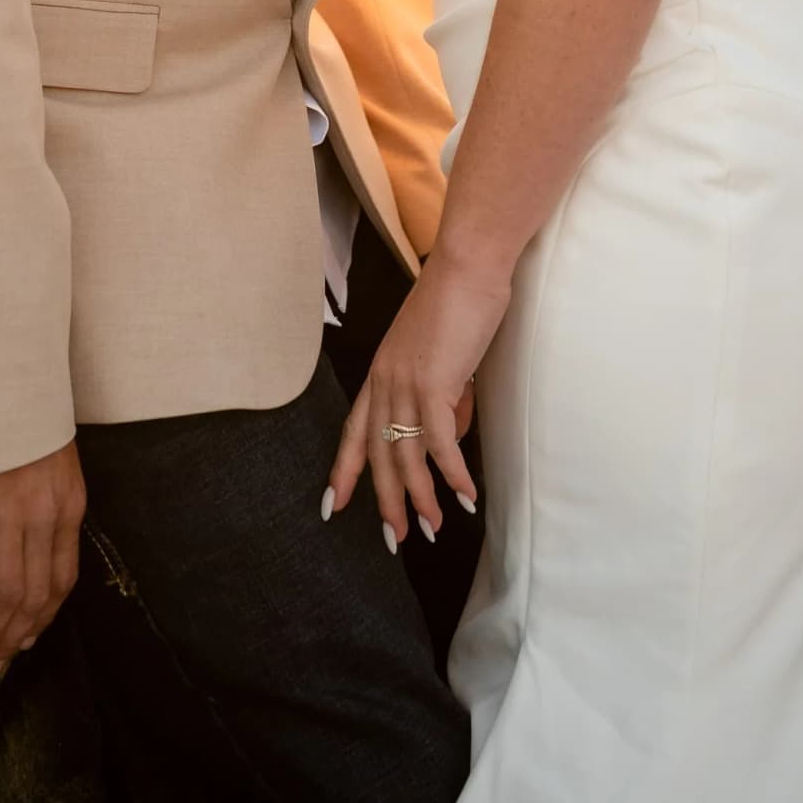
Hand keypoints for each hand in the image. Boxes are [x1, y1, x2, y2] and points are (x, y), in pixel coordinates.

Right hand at [0, 441, 85, 676]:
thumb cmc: (11, 417)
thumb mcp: (45, 457)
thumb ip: (45, 503)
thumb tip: (29, 553)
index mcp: (68, 503)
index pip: (61, 578)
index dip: (42, 618)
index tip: (25, 642)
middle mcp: (44, 514)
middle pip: (32, 595)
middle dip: (12, 637)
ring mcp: (8, 512)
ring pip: (5, 595)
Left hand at [326, 248, 509, 546]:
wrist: (469, 264)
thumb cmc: (459, 302)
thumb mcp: (440, 355)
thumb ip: (441, 397)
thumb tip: (451, 438)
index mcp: (381, 371)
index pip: (355, 430)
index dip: (344, 469)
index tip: (334, 504)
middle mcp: (385, 380)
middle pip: (378, 454)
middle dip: (385, 500)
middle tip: (396, 538)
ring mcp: (406, 383)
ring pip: (406, 456)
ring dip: (420, 498)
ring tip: (434, 528)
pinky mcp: (434, 385)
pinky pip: (440, 444)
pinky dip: (453, 475)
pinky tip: (466, 496)